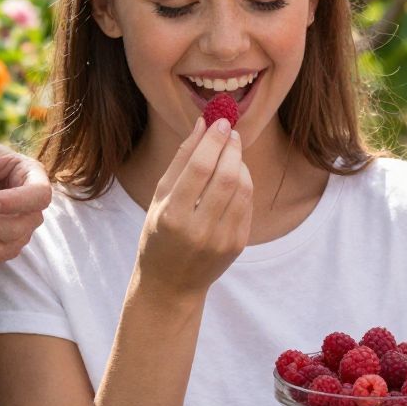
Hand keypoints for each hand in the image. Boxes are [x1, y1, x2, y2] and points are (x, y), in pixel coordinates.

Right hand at [134, 118, 252, 301]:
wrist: (171, 283)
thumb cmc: (159, 234)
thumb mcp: (159, 197)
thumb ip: (181, 160)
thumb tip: (203, 123)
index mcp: (172, 215)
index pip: (199, 167)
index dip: (214, 140)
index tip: (221, 122)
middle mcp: (198, 229)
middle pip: (226, 176)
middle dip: (232, 148)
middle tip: (231, 132)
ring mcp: (221, 240)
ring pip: (242, 189)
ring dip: (240, 164)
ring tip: (231, 154)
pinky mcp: (237, 245)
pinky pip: (247, 205)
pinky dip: (244, 184)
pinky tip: (234, 177)